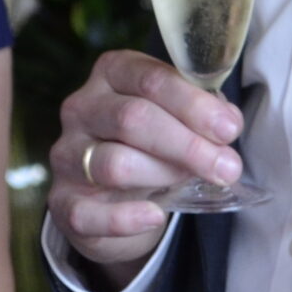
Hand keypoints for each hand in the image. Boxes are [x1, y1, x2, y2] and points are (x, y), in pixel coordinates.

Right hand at [48, 50, 244, 276]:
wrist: (118, 195)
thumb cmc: (156, 142)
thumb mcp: (180, 118)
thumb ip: (203, 114)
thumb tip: (227, 121)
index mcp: (113, 73)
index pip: (151, 79)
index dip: (194, 104)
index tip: (229, 129)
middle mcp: (82, 108)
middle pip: (133, 119)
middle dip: (187, 144)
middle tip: (227, 166)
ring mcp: (66, 155)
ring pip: (114, 163)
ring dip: (164, 174)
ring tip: (194, 181)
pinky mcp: (62, 201)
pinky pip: (88, 214)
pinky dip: (124, 218)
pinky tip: (155, 217)